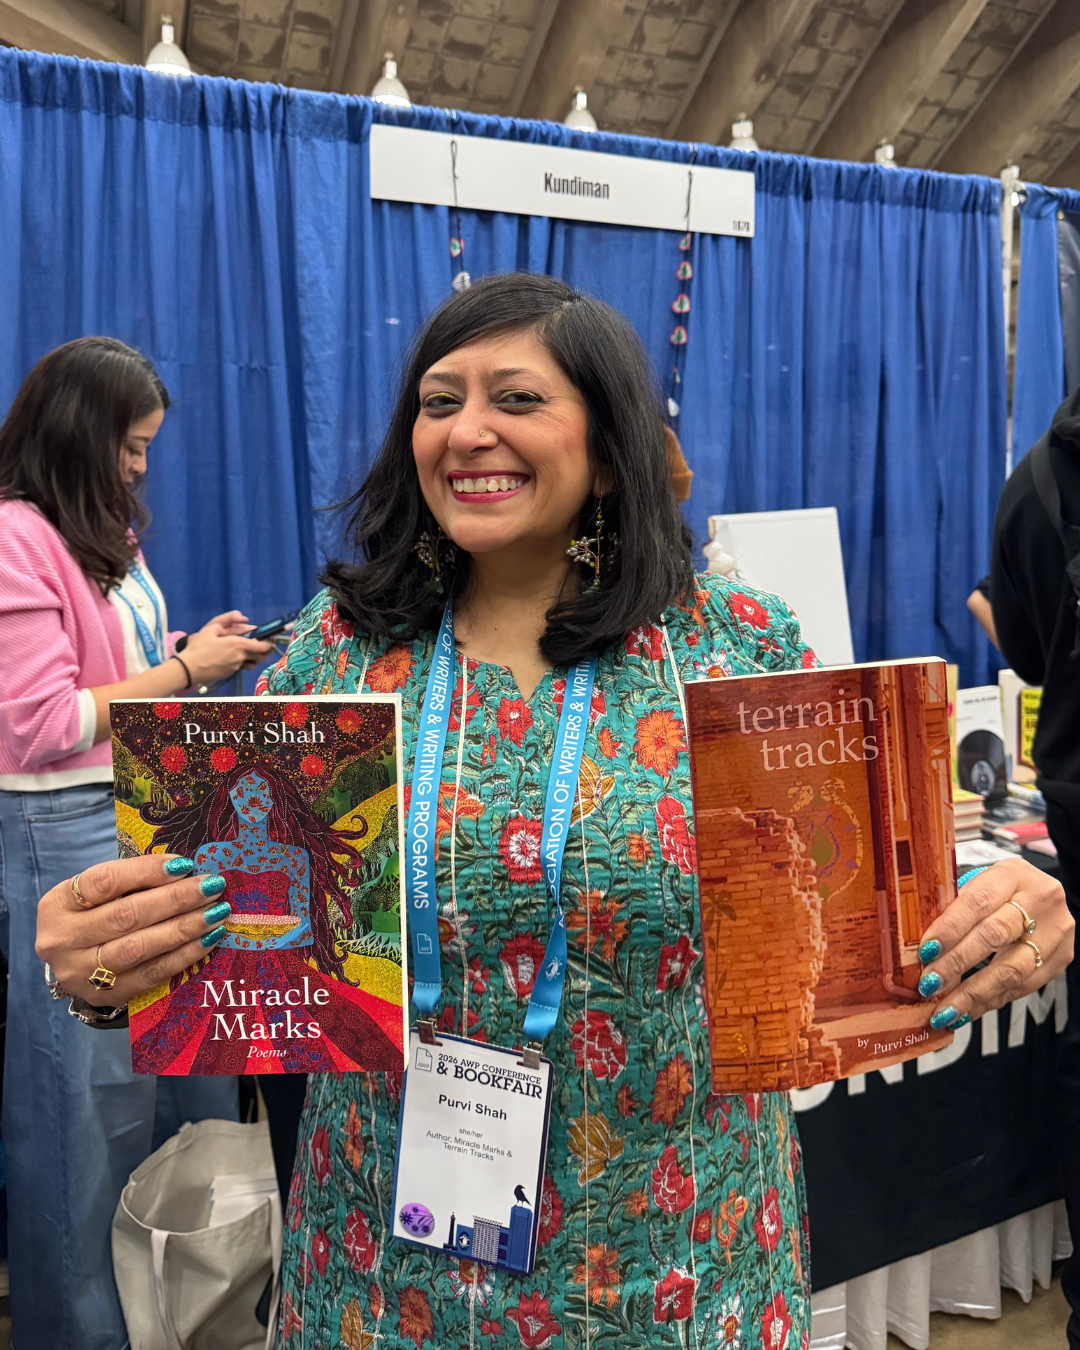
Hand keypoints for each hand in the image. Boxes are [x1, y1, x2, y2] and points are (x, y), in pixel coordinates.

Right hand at [35, 856, 230, 1007]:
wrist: (76, 963)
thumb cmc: (95, 915)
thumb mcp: (98, 894)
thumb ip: (132, 881)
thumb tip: (186, 869)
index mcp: (57, 904)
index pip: (104, 882)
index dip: (147, 871)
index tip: (185, 864)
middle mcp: (62, 940)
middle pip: (126, 916)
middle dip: (176, 899)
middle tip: (212, 886)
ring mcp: (81, 973)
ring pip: (140, 947)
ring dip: (185, 927)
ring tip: (217, 912)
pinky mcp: (105, 996)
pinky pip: (152, 974)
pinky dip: (185, 954)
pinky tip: (209, 938)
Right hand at [181, 610, 273, 683]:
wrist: (187, 668)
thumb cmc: (198, 647)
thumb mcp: (211, 628)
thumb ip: (228, 619)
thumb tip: (244, 618)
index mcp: (237, 644)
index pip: (262, 646)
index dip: (269, 642)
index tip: (270, 638)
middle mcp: (240, 657)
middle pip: (261, 656)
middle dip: (264, 650)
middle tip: (261, 644)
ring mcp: (236, 667)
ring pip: (252, 662)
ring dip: (253, 657)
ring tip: (246, 650)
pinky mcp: (230, 673)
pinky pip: (241, 667)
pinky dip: (242, 662)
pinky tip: (232, 657)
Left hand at [916, 858, 1073, 1028]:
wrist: (1041, 897)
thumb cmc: (998, 892)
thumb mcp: (976, 886)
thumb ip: (950, 908)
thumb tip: (916, 946)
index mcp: (1012, 874)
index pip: (978, 901)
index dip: (950, 928)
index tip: (925, 951)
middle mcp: (1040, 899)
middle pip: (995, 935)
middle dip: (957, 963)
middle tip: (930, 983)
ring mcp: (1055, 931)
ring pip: (1011, 968)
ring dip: (973, 993)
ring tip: (944, 1008)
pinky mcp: (1060, 958)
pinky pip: (1022, 986)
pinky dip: (989, 1001)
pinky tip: (966, 1010)